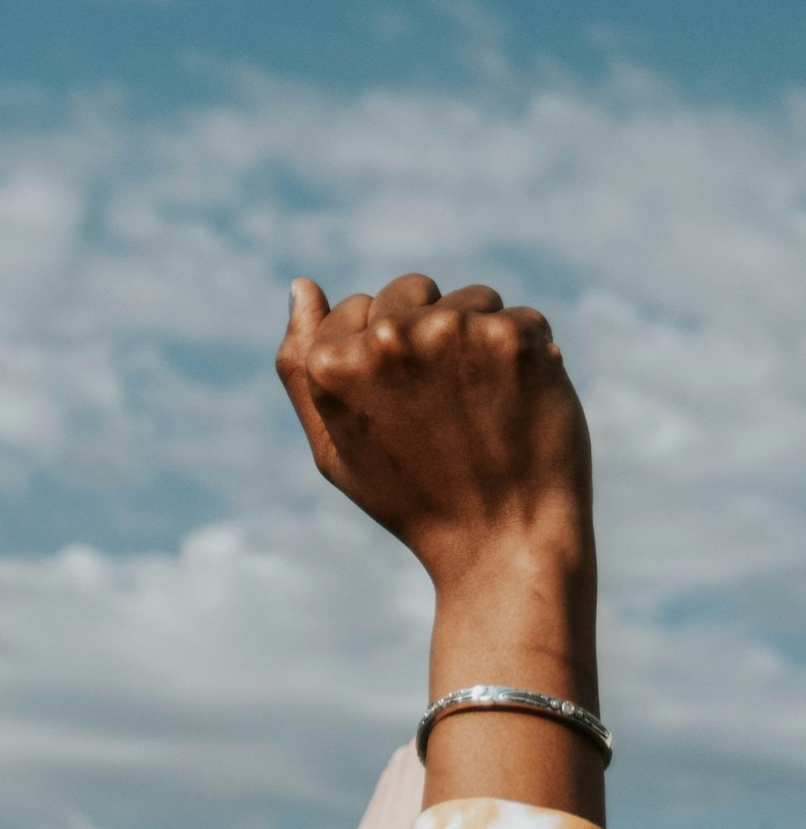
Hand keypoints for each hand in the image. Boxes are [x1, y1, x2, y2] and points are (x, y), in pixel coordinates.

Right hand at [276, 272, 593, 590]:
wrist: (503, 543)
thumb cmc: (413, 500)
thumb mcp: (333, 445)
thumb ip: (299, 363)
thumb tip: (300, 286)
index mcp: (332, 363)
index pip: (359, 307)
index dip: (386, 355)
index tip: (405, 404)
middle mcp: (387, 338)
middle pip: (411, 289)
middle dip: (429, 331)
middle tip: (447, 404)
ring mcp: (453, 332)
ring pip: (471, 298)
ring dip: (481, 339)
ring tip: (486, 405)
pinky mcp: (513, 336)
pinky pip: (521, 318)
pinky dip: (528, 356)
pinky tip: (522, 404)